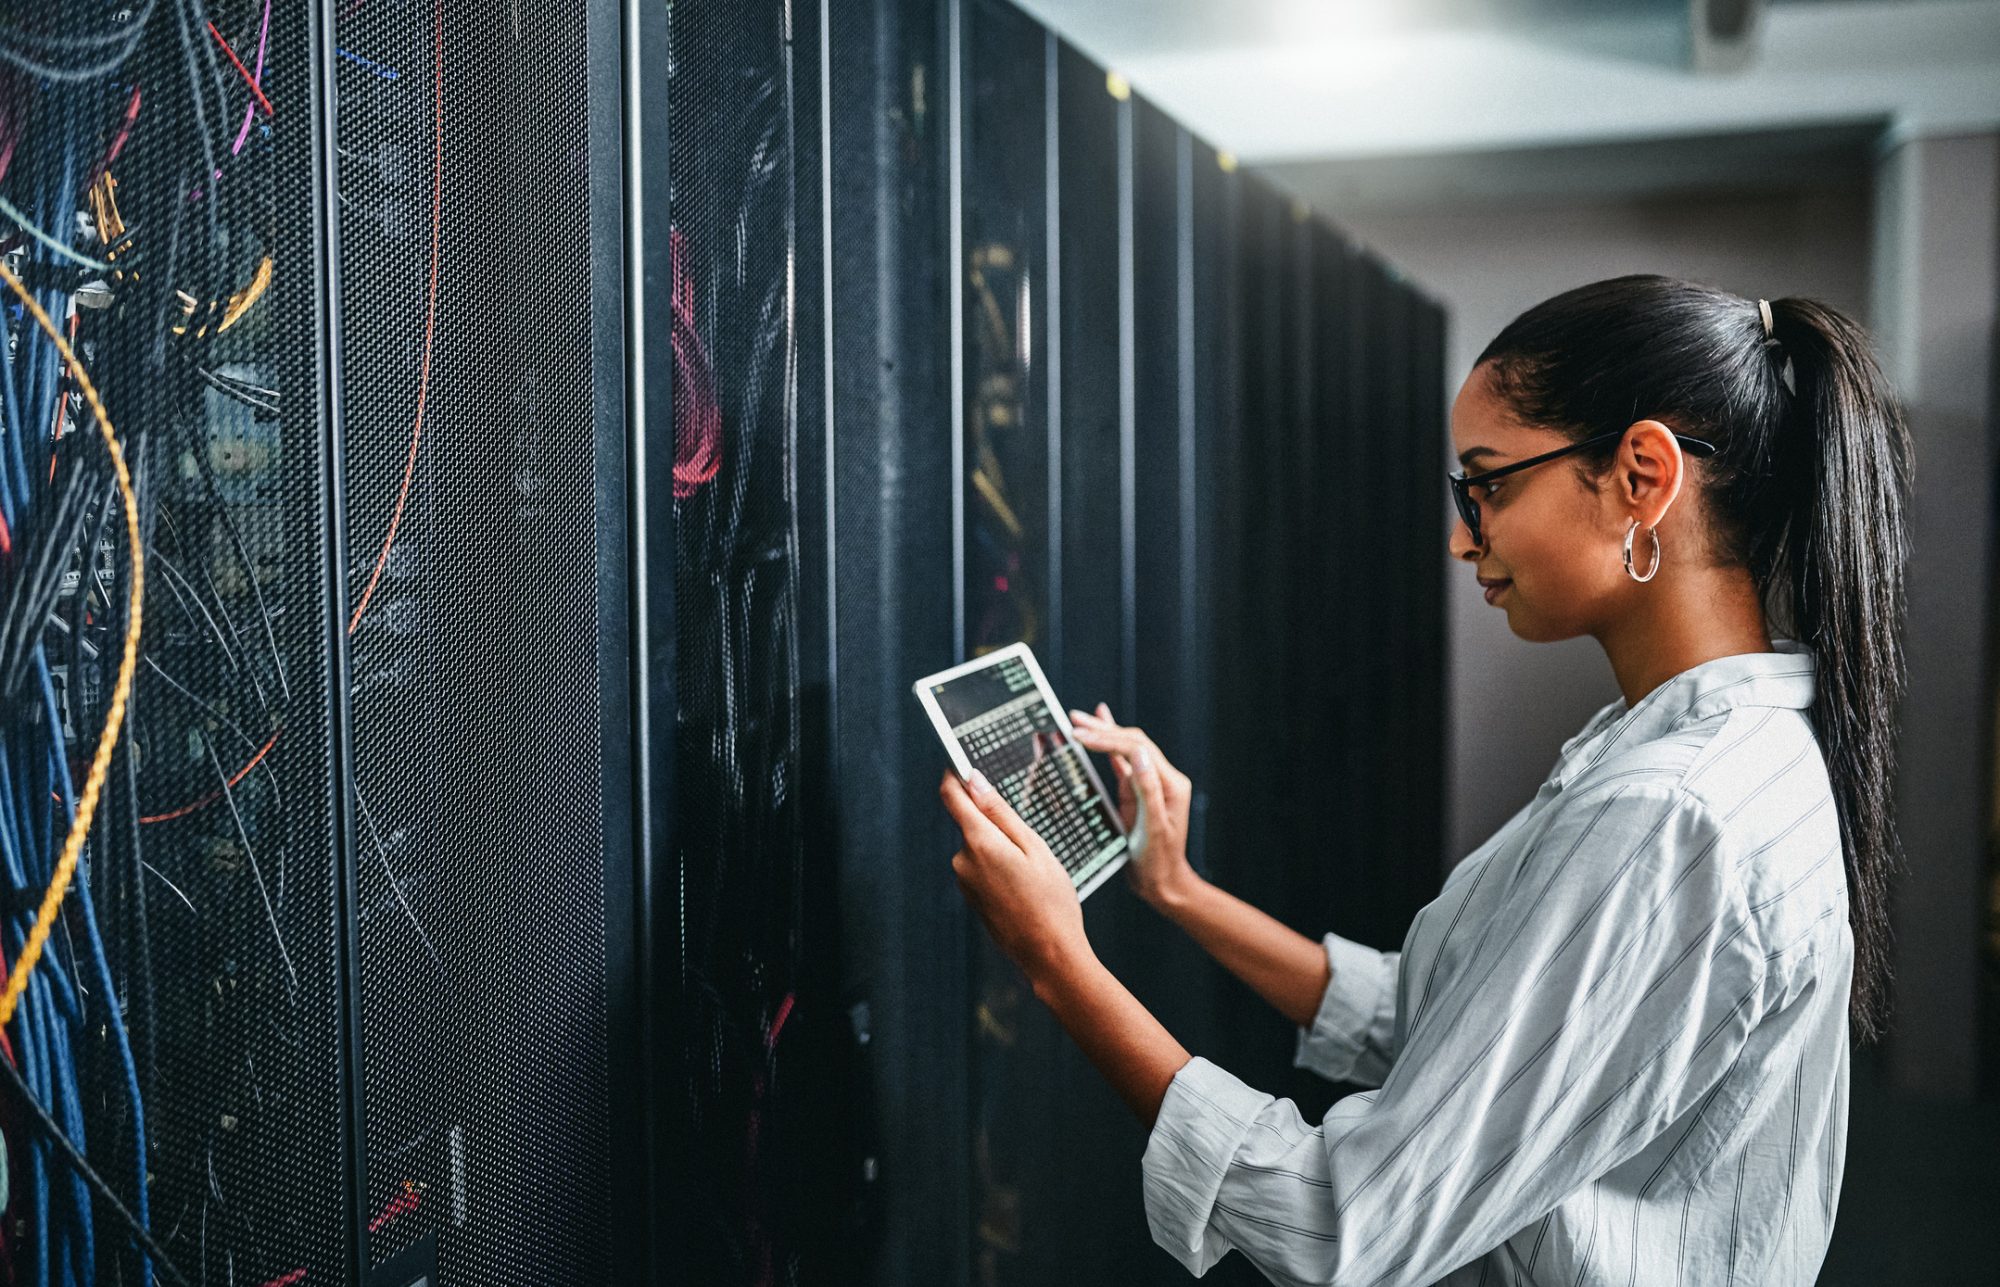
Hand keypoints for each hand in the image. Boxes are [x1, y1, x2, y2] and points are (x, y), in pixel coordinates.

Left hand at [940, 769, 1090, 985]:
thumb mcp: (1034, 848)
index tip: (963, 763)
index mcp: (979, 843)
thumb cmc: (1050, 900)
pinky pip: (982, 870)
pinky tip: (1024, 889)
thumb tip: (974, 781)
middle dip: (996, 824)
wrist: (1049, 954)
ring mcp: (964, 883)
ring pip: (980, 848)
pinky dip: (1000, 870)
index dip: (955, 776)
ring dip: (1001, 850)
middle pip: (971, 824)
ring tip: (1033, 874)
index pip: (952, 797)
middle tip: (1031, 845)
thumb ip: (1000, 812)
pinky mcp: (970, 898)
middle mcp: (963, 861)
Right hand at [1068, 704, 1197, 910]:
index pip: (1137, 750)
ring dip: (1102, 733)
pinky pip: (1121, 763)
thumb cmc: (1158, 862)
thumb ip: (1148, 791)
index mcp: (1170, 784)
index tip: (1081, 737)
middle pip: (1131, 743)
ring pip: (1124, 749)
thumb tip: (1139, 754)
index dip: (1108, 739)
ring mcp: (1147, 784)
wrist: (1161, 883)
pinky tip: (1098, 731)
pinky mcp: (1135, 793)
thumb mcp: (1154, 829)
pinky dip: (1108, 747)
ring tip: (1078, 720)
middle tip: (1073, 722)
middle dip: (1102, 730)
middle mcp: (1161, 778)